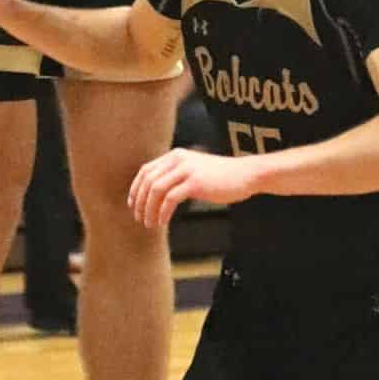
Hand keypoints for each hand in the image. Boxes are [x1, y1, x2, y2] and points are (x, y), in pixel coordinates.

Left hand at [129, 148, 259, 228]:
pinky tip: (162, 222)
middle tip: (139, 217)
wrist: (245, 174)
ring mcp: (186, 170)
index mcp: (175, 156)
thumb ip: (177, 175)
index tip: (133, 205)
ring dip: (149, 209)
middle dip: (140, 201)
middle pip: (148, 180)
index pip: (146, 170)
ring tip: (149, 223)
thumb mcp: (194, 170)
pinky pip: (170, 198)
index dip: (136, 188)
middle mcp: (177, 159)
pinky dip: (163, 212)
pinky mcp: (195, 183)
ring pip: (156, 190)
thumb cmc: (220, 177)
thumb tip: (158, 193)